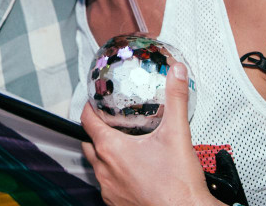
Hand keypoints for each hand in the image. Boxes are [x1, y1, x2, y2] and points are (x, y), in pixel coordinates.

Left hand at [81, 63, 214, 205]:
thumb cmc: (179, 185)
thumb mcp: (177, 134)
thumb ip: (176, 99)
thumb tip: (176, 73)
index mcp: (110, 149)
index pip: (85, 120)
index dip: (89, 108)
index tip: (96, 103)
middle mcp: (104, 169)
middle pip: (88, 142)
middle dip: (96, 131)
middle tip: (111, 123)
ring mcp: (108, 189)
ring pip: (97, 165)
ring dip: (105, 155)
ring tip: (123, 146)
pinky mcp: (116, 203)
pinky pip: (107, 185)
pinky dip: (114, 175)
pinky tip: (131, 171)